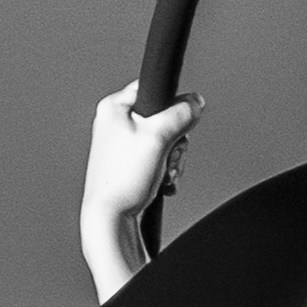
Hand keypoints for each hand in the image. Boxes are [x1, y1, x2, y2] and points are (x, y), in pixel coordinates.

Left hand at [81, 80, 204, 239]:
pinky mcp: (128, 165)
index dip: (171, 105)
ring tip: (163, 172)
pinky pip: (157, 159)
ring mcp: (121, 146)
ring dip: (172, 160)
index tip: (177, 121)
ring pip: (163, 141)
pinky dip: (164, 171)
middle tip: (167, 154)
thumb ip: (181, 113)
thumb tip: (196, 101)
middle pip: (163, 118)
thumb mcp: (159, 137)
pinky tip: (161, 182)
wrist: (111, 218)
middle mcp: (114, 123)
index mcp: (113, 107)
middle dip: (174, 142)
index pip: (152, 88)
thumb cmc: (122, 180)